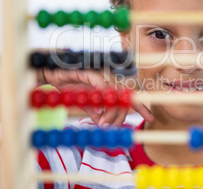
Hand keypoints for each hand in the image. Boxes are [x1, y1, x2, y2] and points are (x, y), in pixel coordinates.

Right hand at [37, 68, 152, 126]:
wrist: (51, 75)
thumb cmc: (69, 88)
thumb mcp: (85, 104)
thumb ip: (96, 112)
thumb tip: (103, 124)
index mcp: (109, 88)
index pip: (129, 97)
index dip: (141, 107)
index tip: (150, 118)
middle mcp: (109, 81)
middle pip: (125, 99)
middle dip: (122, 117)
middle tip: (112, 128)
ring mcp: (101, 77)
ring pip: (115, 97)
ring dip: (111, 114)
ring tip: (102, 124)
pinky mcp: (91, 73)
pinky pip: (103, 87)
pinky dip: (103, 100)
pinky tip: (99, 111)